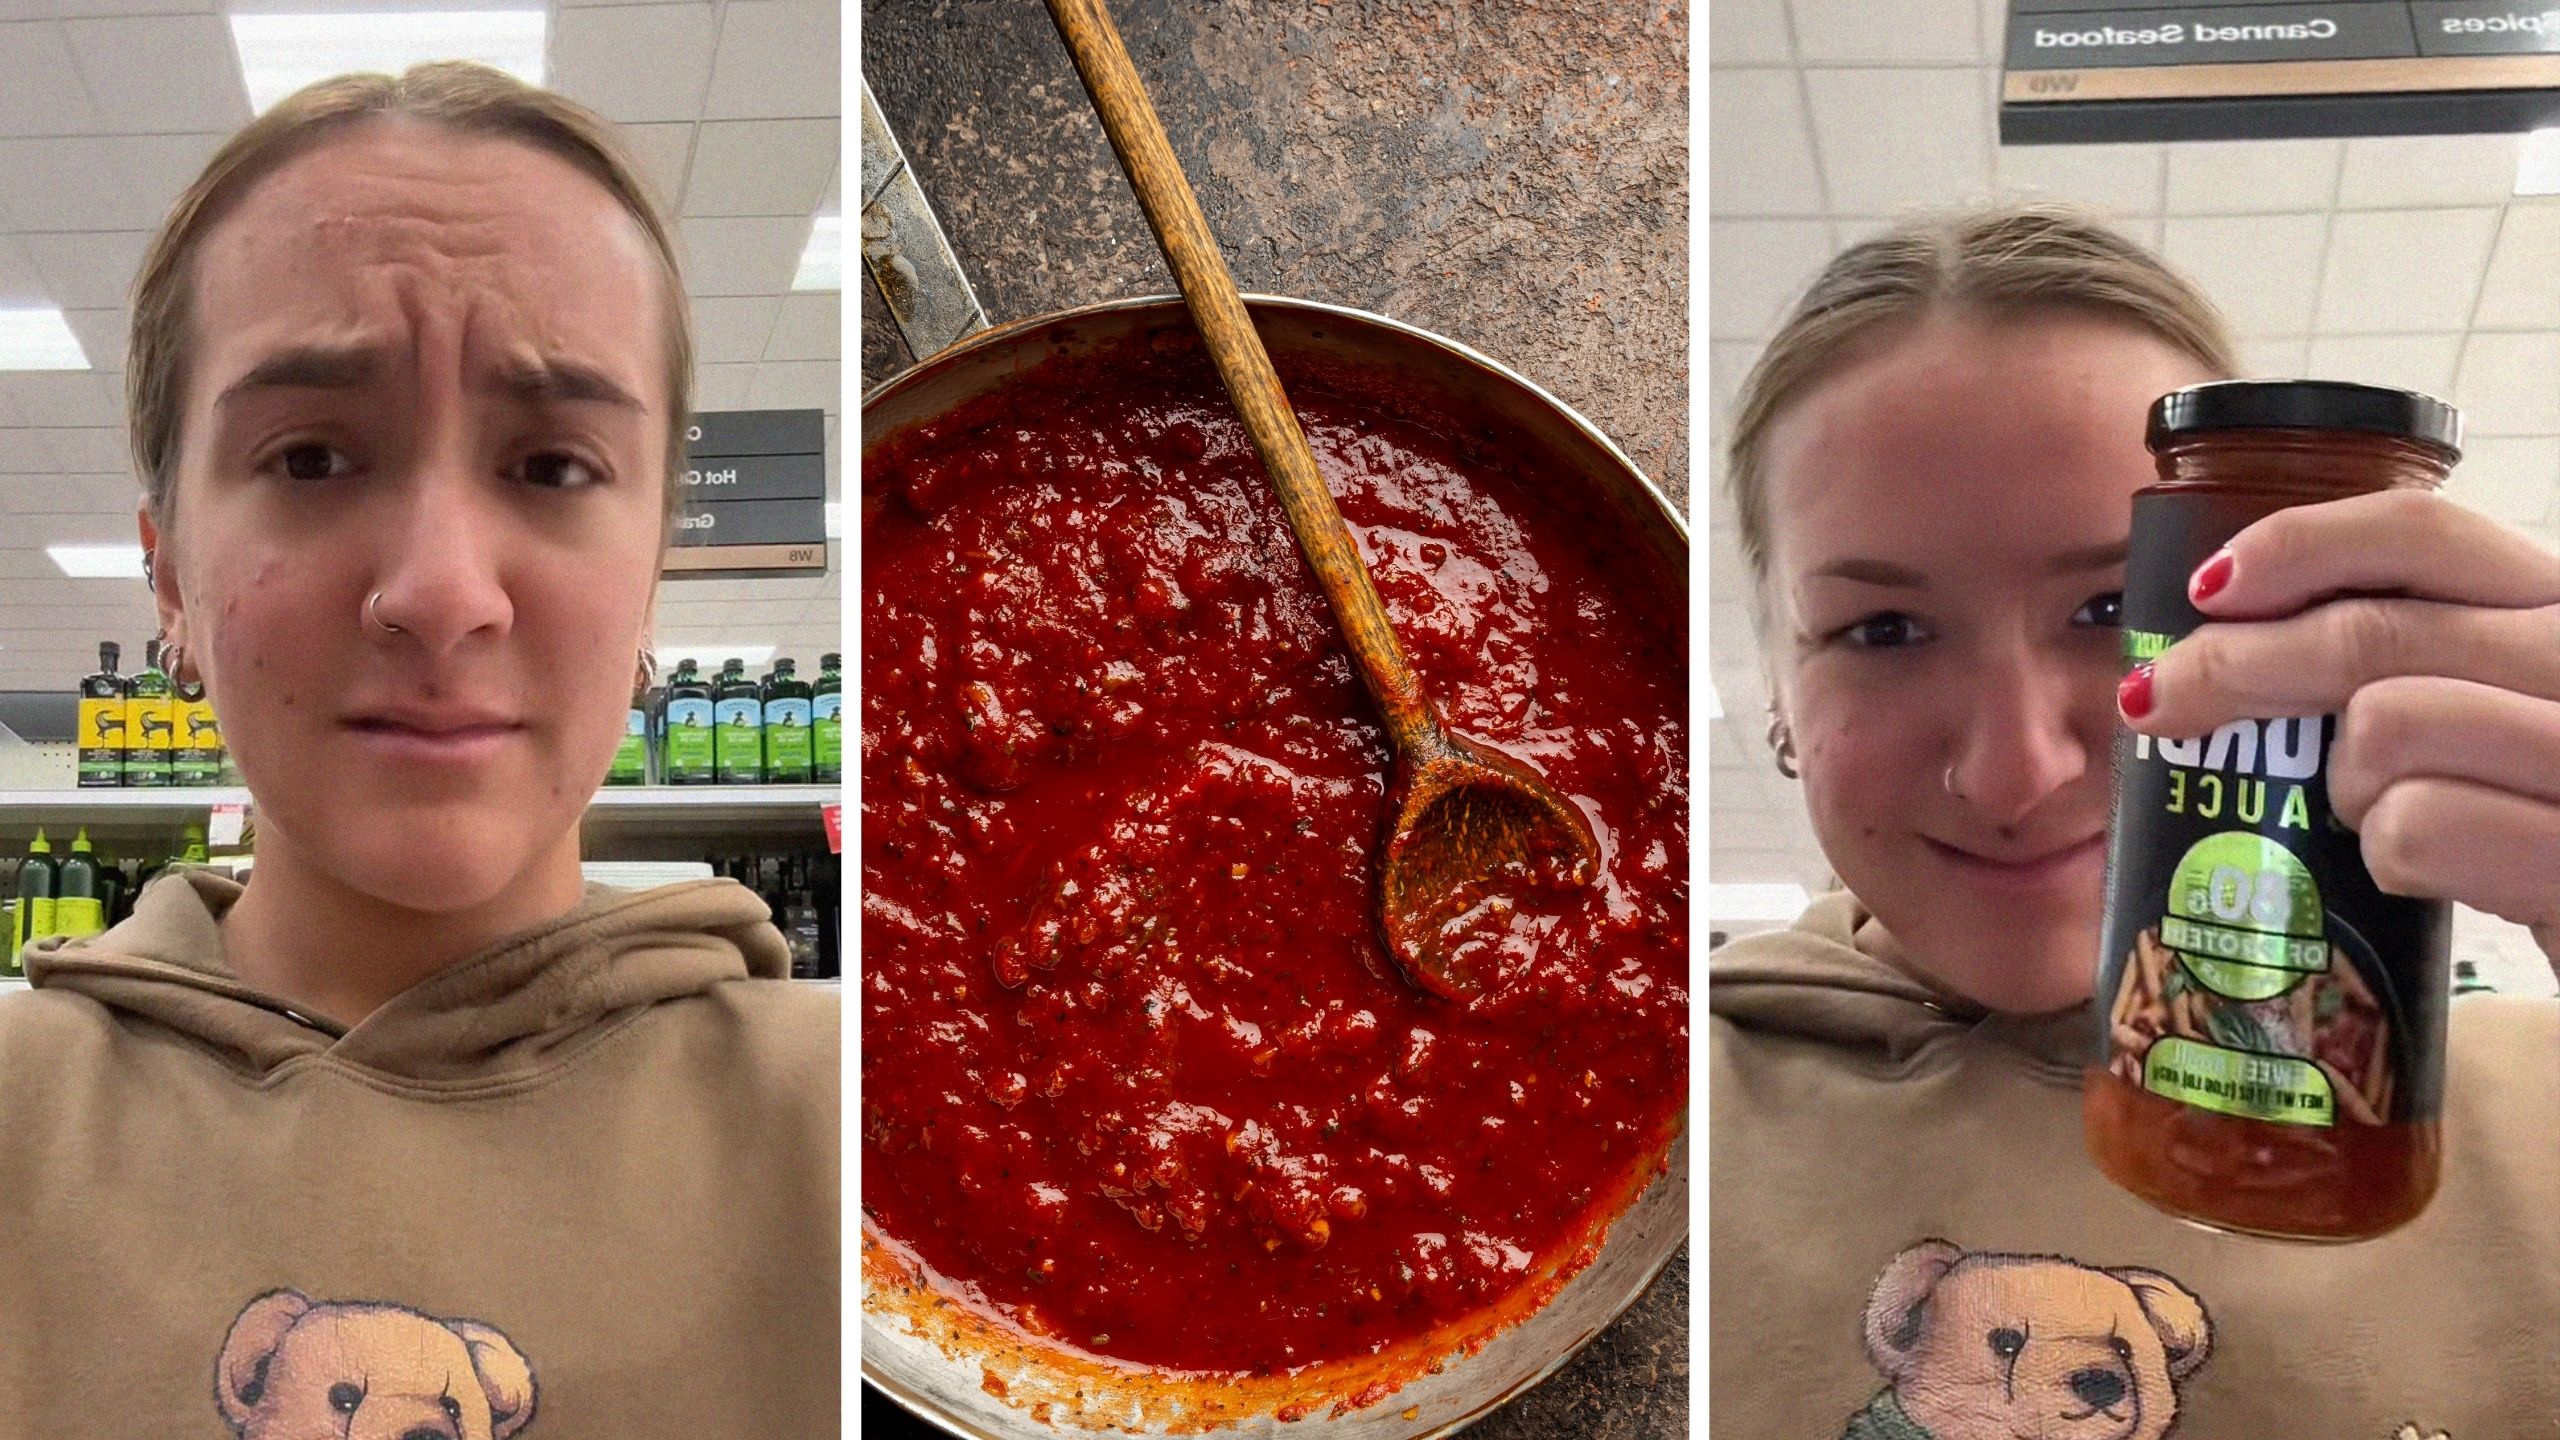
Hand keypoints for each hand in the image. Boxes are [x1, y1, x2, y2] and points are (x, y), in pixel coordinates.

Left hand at [2121, 489, 2559, 976]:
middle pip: (2371, 633)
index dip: (2299, 544)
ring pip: (2385, 724)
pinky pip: (2417, 826)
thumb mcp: (2497, 722)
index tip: (2208, 585)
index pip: (2426, 531)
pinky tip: (2420, 874)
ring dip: (2345, 784)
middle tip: (2161, 708)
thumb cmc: (2550, 833)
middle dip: (2237, 669)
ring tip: (2371, 820)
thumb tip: (2232, 639)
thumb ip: (2417, 663)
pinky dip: (2390, 856)